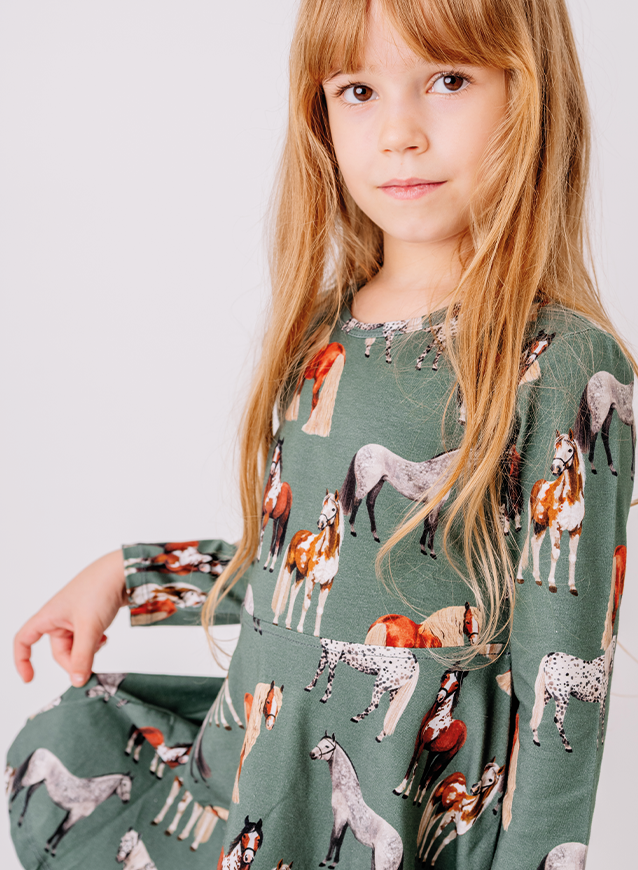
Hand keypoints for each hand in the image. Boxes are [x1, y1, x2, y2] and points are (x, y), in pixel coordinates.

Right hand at [14, 550, 126, 686]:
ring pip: (75, 646)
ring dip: (87, 652)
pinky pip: (87, 638)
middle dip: (73, 661)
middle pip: (58, 650)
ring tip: (101, 642)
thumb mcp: (89, 627)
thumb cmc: (100, 588)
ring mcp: (75, 617)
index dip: (22, 660)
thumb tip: (77, 681)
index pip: (24, 640)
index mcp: (49, 616)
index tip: (30, 678)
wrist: (124, 571)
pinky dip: (95, 644)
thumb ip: (83, 657)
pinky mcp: (91, 616)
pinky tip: (105, 639)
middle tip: (89, 666)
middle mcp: (59, 616)